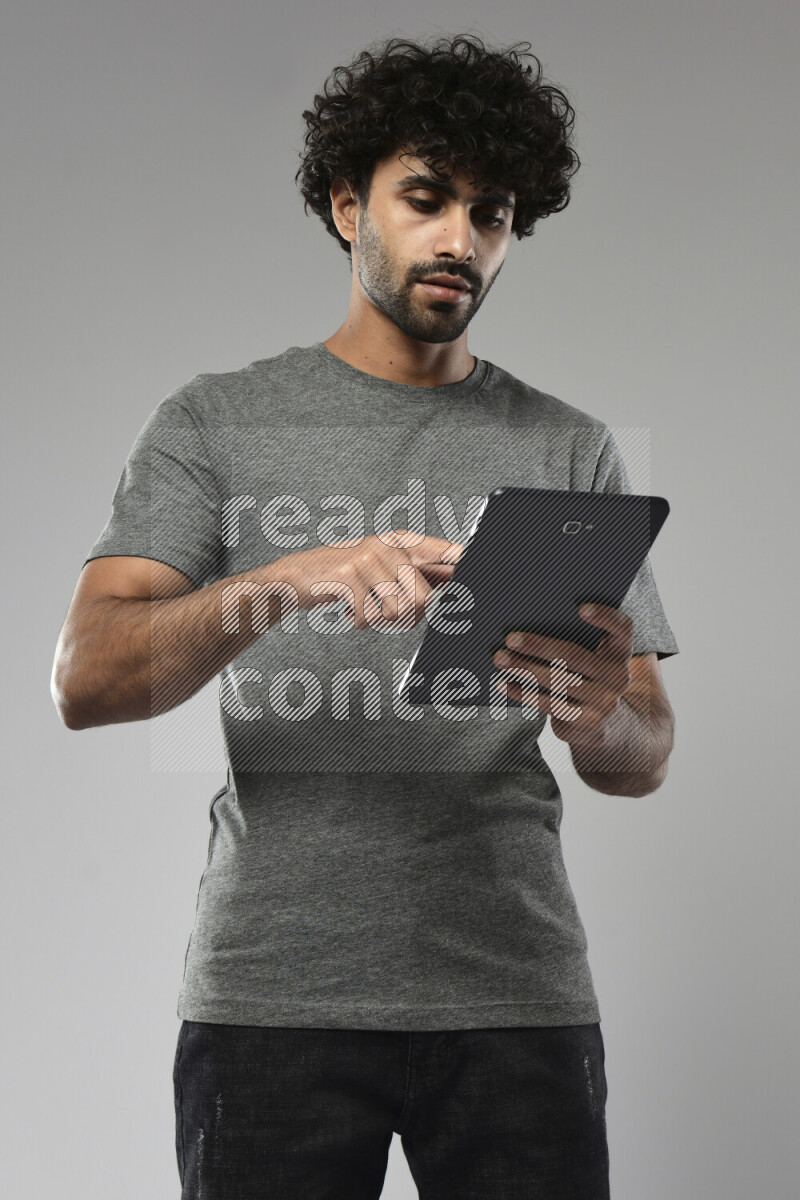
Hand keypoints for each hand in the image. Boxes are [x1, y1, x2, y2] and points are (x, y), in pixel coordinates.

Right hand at [273, 529, 462, 630]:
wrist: (295, 577)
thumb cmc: (345, 577)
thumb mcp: (382, 570)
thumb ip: (418, 576)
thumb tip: (456, 583)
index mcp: (403, 542)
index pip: (446, 552)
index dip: (465, 564)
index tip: (482, 570)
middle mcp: (389, 546)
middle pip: (423, 600)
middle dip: (405, 617)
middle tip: (383, 610)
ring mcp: (369, 558)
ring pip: (397, 611)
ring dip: (379, 619)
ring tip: (363, 604)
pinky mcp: (349, 575)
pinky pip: (370, 617)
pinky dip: (357, 620)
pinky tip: (347, 604)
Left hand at [491, 602, 634, 746]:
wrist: (602, 723)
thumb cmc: (586, 677)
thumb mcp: (592, 657)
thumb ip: (577, 638)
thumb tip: (529, 619)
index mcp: (620, 652)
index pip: (622, 628)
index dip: (604, 616)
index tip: (580, 608)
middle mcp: (618, 676)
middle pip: (575, 656)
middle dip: (538, 646)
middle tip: (510, 638)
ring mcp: (604, 701)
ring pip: (558, 681)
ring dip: (525, 668)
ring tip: (500, 659)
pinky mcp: (587, 721)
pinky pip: (550, 704)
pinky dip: (524, 692)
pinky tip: (505, 683)